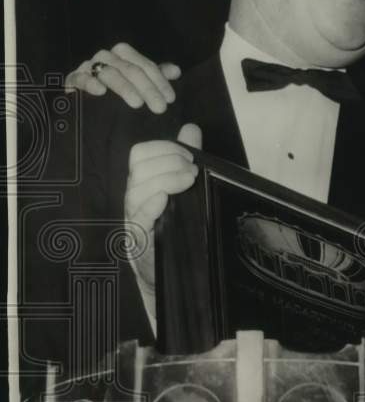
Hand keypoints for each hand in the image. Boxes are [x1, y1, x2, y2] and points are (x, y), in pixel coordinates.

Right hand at [65, 42, 180, 113]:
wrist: (86, 102)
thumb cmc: (118, 91)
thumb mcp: (139, 83)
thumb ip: (156, 76)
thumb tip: (176, 71)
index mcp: (124, 55)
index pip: (146, 66)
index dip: (160, 82)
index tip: (170, 100)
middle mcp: (107, 57)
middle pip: (131, 69)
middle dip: (148, 89)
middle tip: (159, 108)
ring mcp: (89, 66)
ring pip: (109, 73)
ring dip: (124, 88)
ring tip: (137, 104)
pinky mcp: (74, 78)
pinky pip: (80, 78)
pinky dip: (90, 83)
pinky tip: (101, 92)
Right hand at [125, 124, 201, 313]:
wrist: (170, 272)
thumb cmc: (173, 227)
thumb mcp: (181, 189)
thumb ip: (184, 158)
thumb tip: (191, 129)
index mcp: (141, 183)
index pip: (140, 153)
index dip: (164, 148)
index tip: (189, 154)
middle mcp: (133, 198)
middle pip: (138, 167)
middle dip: (169, 161)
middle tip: (192, 169)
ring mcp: (134, 219)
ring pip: (137, 189)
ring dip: (166, 178)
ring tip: (189, 180)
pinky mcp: (139, 240)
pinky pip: (139, 218)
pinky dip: (152, 204)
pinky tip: (166, 198)